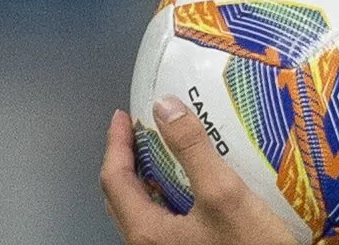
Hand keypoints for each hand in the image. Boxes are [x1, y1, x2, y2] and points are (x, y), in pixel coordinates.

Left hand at [100, 96, 296, 244]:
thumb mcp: (223, 193)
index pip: (115, 179)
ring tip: (160, 151)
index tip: (123, 115)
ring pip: (141, 210)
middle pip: (121, 196)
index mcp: (146, 231)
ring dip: (145, 177)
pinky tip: (187, 185)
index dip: (116, 143)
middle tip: (137, 130)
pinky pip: (161, 220)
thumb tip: (165, 107)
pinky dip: (164, 194)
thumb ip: (192, 149)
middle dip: (126, 159)